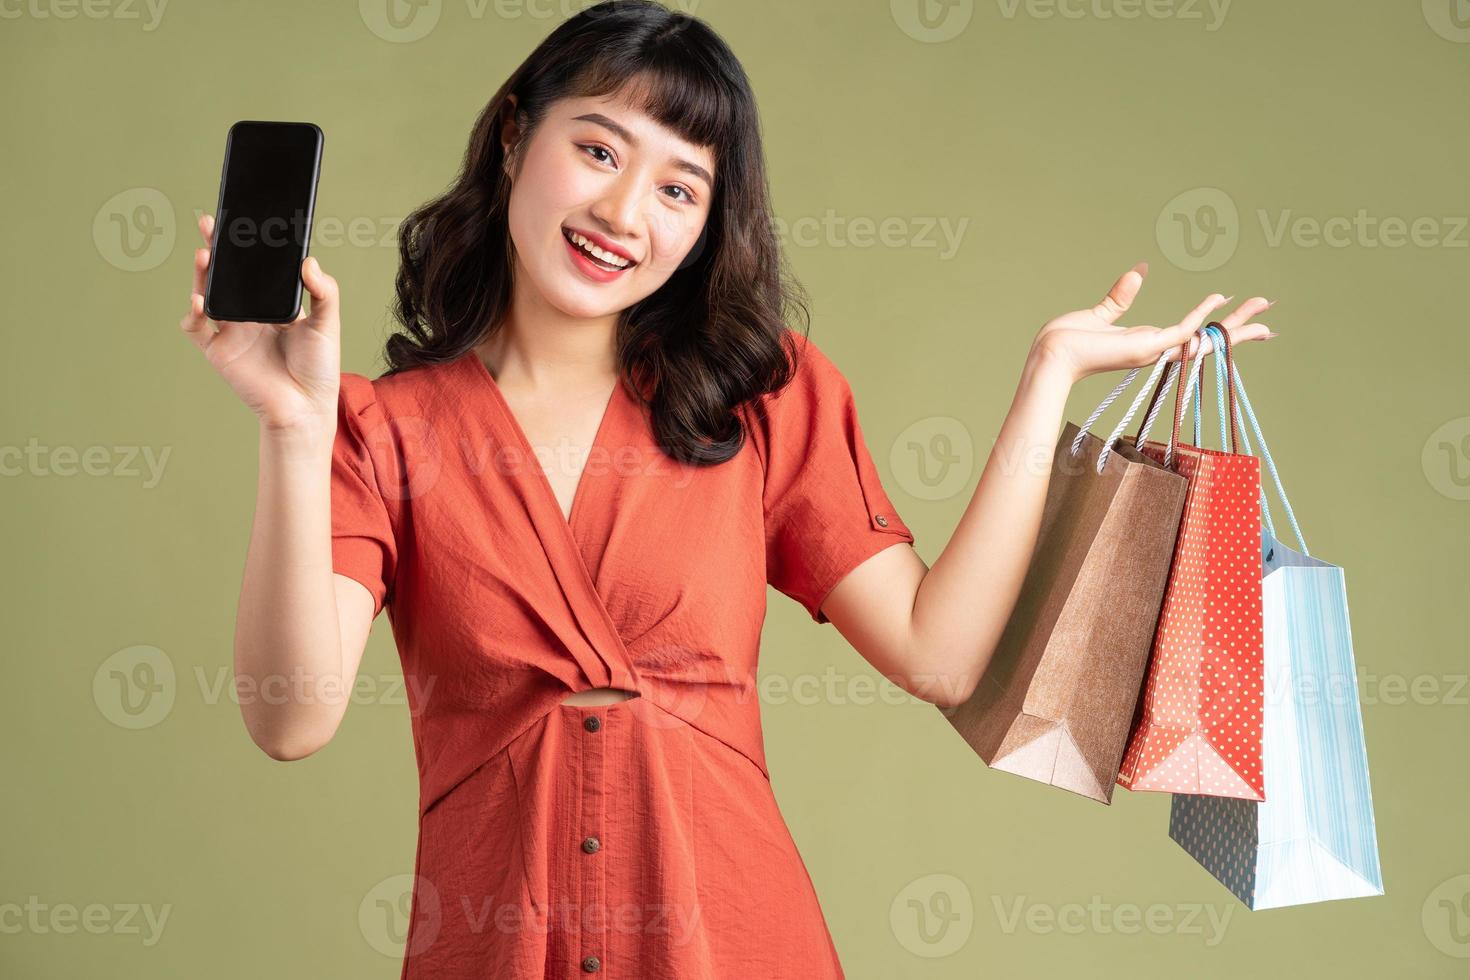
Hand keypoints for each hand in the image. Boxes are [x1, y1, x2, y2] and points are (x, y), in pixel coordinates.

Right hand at [179, 212, 342, 430]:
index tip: (241, 222)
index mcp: (272, 303)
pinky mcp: (219, 351)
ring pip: (207, 294)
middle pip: (225, 276)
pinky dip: (192, 314)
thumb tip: (309, 261)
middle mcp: (249, 313)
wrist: (306, 407)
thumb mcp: (329, 324)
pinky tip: (199, 302)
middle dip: (215, 250)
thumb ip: (325, 292)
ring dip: (201, 275)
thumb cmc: (319, 367)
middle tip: (211, 224)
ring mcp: (231, 331)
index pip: (254, 269)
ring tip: (204, 255)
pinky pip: (196, 329)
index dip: (244, 247)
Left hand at [1030, 262, 1275, 386]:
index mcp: (1147, 342)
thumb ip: (1122, 295)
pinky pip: (1182, 330)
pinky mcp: (1146, 347)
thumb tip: (1140, 271)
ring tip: (1264, 307)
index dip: (1215, 325)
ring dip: (1235, 323)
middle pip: (1208, 340)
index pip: (1191, 334)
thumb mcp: (1102, 312)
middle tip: (1271, 320)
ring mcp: (1153, 350)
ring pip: (1205, 336)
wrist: (1051, 354)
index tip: (1238, 312)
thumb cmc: (1068, 339)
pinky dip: (1201, 314)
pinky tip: (1220, 298)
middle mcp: (1156, 349)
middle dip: (1239, 330)